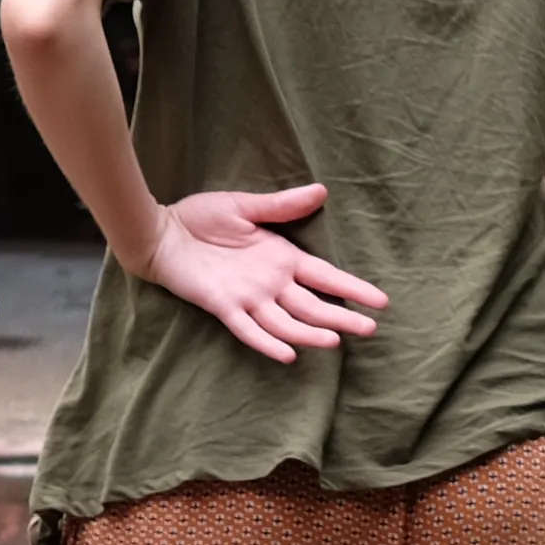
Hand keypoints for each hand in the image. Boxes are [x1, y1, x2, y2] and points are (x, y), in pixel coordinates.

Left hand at [135, 182, 388, 362]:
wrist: (162, 230)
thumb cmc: (202, 217)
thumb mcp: (246, 205)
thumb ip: (283, 205)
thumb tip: (321, 190)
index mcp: (282, 258)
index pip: (325, 277)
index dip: (352, 288)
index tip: (381, 301)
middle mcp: (271, 283)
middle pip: (313, 305)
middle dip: (341, 317)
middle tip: (370, 329)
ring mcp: (249, 298)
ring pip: (287, 322)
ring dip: (310, 333)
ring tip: (335, 341)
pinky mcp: (224, 306)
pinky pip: (249, 329)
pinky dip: (268, 343)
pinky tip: (288, 354)